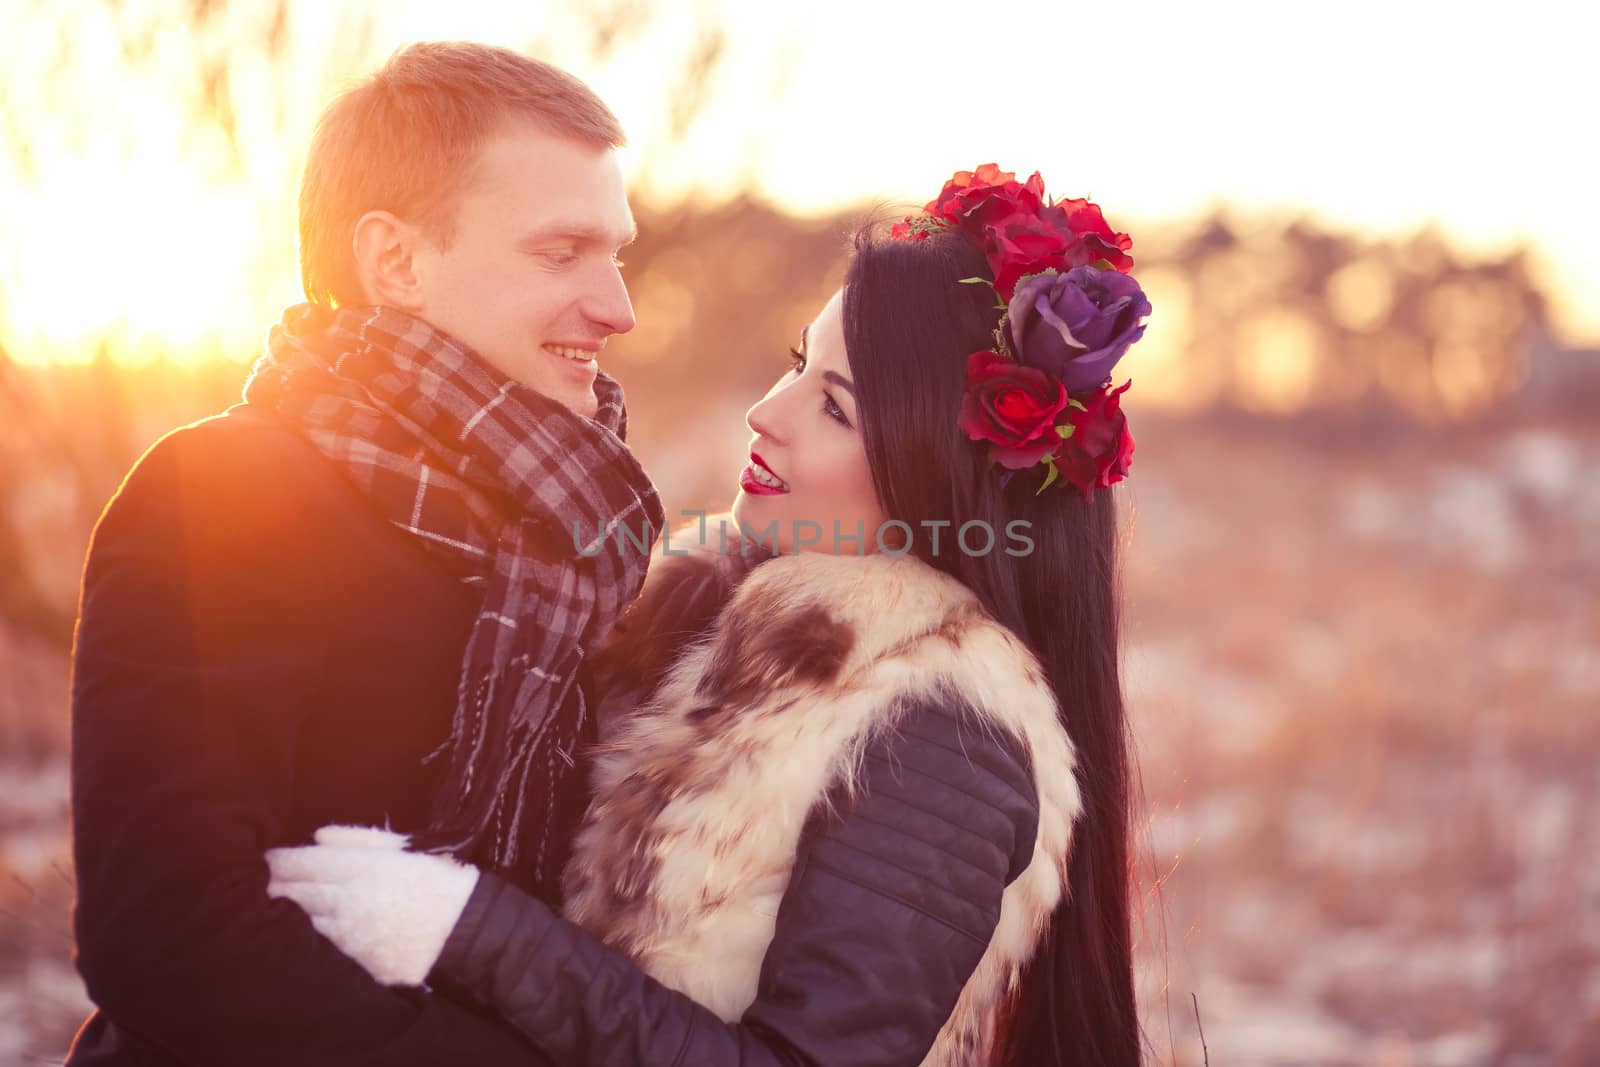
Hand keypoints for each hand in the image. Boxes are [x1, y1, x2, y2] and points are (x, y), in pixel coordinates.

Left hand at [266, 825, 479, 985]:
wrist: (469, 932)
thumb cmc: (442, 881)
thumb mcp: (407, 849)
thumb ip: (359, 840)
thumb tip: (318, 837)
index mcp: (363, 869)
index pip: (304, 863)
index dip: (281, 860)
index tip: (270, 858)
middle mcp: (351, 903)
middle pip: (298, 893)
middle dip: (280, 885)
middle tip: (270, 881)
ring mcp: (353, 937)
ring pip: (311, 921)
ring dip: (303, 910)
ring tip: (301, 900)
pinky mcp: (359, 962)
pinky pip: (332, 945)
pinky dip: (327, 932)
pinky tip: (331, 925)